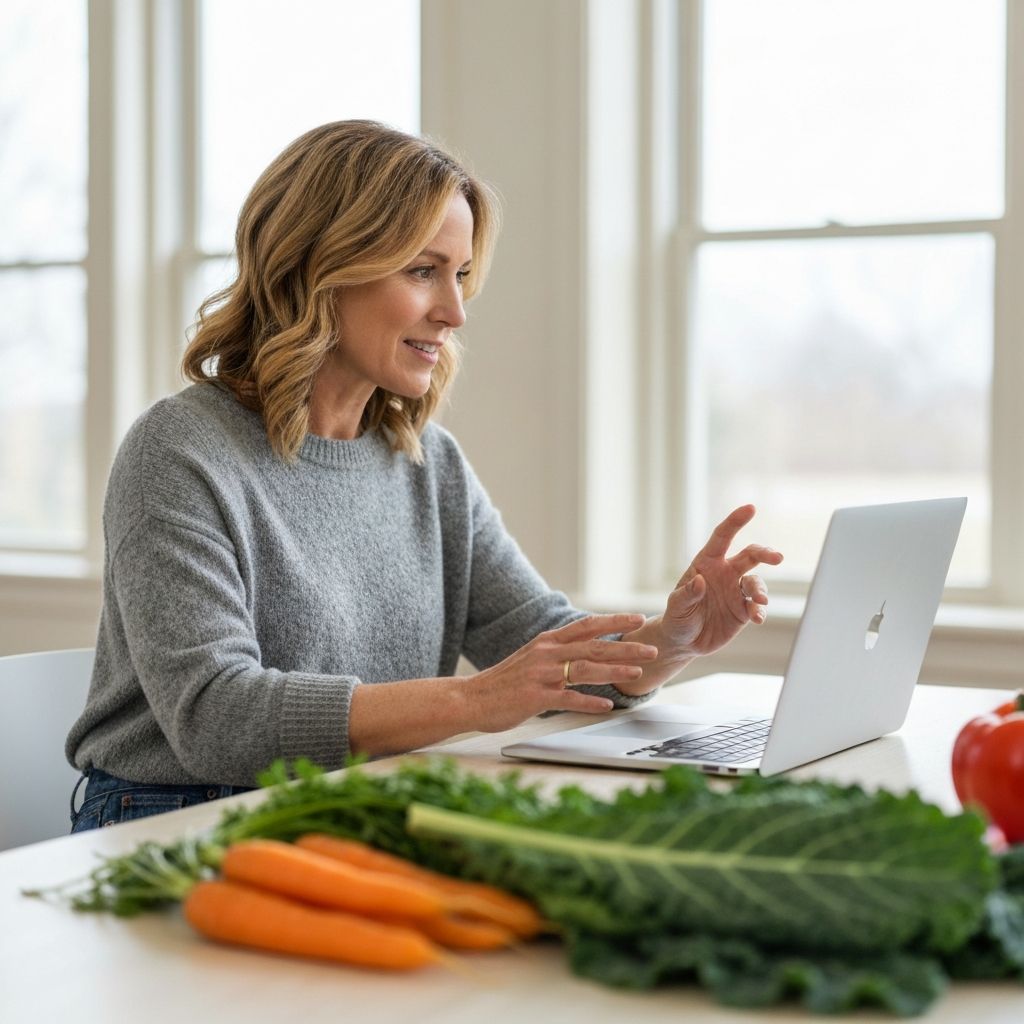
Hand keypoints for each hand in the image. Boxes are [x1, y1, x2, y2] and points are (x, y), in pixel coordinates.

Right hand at [468, 613, 657, 732]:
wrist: (471, 698)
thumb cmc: (505, 682)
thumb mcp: (532, 658)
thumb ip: (557, 652)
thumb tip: (585, 650)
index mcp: (548, 641)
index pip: (586, 625)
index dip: (614, 620)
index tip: (637, 617)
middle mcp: (547, 653)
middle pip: (593, 646)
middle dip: (625, 646)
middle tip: (651, 648)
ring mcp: (542, 674)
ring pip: (585, 669)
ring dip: (614, 671)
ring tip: (637, 674)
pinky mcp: (536, 697)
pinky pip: (568, 698)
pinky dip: (589, 702)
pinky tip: (606, 706)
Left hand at [658, 504, 782, 659]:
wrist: (684, 642)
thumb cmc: (676, 618)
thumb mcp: (676, 607)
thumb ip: (687, 594)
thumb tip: (699, 581)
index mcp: (706, 564)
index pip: (722, 537)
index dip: (735, 522)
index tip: (751, 508)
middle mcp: (725, 574)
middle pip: (749, 556)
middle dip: (764, 553)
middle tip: (777, 557)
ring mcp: (736, 592)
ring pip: (756, 582)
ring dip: (761, 590)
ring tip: (760, 602)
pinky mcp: (743, 611)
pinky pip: (757, 606)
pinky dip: (760, 610)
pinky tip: (757, 618)